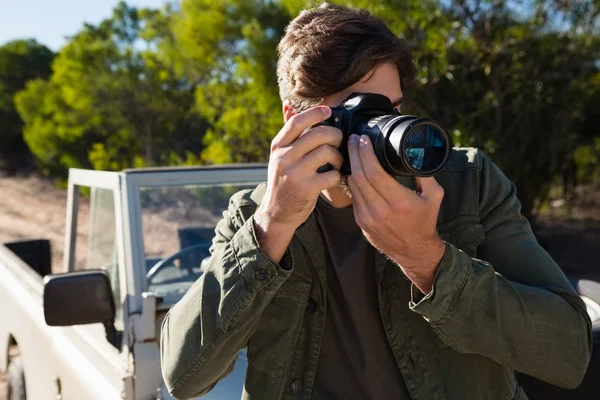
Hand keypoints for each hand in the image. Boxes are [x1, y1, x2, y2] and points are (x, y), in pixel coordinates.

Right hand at [254, 106, 342, 261]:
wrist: (277, 212)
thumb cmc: (283, 180)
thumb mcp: (280, 156)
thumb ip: (287, 132)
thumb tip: (288, 105)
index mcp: (278, 146)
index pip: (296, 122)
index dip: (315, 113)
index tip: (328, 111)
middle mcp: (284, 157)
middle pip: (318, 134)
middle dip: (334, 135)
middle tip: (339, 141)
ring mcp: (294, 173)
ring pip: (327, 152)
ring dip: (338, 156)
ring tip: (336, 161)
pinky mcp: (306, 188)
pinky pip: (331, 174)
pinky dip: (337, 175)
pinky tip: (334, 177)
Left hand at [347, 134, 445, 293]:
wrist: (414, 251)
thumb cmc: (425, 221)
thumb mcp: (434, 195)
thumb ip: (425, 173)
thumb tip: (416, 150)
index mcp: (399, 202)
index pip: (375, 173)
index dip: (366, 154)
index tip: (364, 139)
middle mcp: (381, 211)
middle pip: (359, 176)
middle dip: (354, 154)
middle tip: (354, 139)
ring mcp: (367, 218)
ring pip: (353, 185)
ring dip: (352, 165)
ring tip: (353, 150)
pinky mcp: (360, 222)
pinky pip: (353, 196)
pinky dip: (353, 180)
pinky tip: (355, 169)